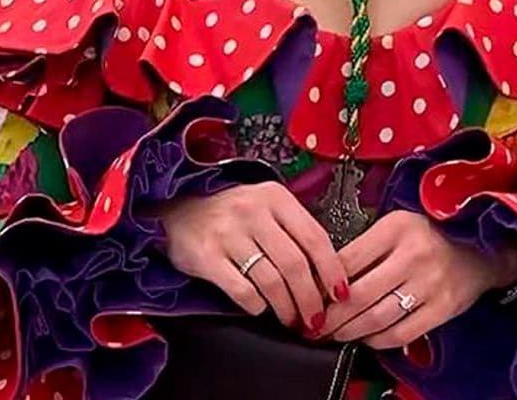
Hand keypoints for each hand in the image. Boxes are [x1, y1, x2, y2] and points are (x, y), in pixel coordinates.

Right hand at [163, 182, 348, 332]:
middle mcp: (251, 211)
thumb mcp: (264, 207)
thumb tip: (327, 276)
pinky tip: (260, 307)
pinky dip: (257, 306)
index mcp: (273, 197)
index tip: (340, 295)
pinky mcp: (207, 256)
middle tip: (315, 319)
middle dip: (311, 300)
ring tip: (290, 319)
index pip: (314, 237)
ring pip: (272, 282)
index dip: (332, 271)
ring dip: (287, 309)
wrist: (176, 211)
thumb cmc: (229, 214)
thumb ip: (294, 232)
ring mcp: (228, 233)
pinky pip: (243, 291)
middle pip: (295, 265)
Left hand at [319, 209, 516, 349]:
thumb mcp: (394, 225)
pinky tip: (365, 338)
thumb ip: (365, 245)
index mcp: (395, 229)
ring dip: (350, 331)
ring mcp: (429, 285)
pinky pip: (403, 332)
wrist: (480, 249)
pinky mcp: (442, 310)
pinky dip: (379, 340)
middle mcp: (412, 256)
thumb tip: (327, 272)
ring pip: (378, 317)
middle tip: (314, 323)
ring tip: (334, 334)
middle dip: (331, 315)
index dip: (323, 280)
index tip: (308, 291)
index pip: (348, 259)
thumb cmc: (428, 234)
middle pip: (359, 293)